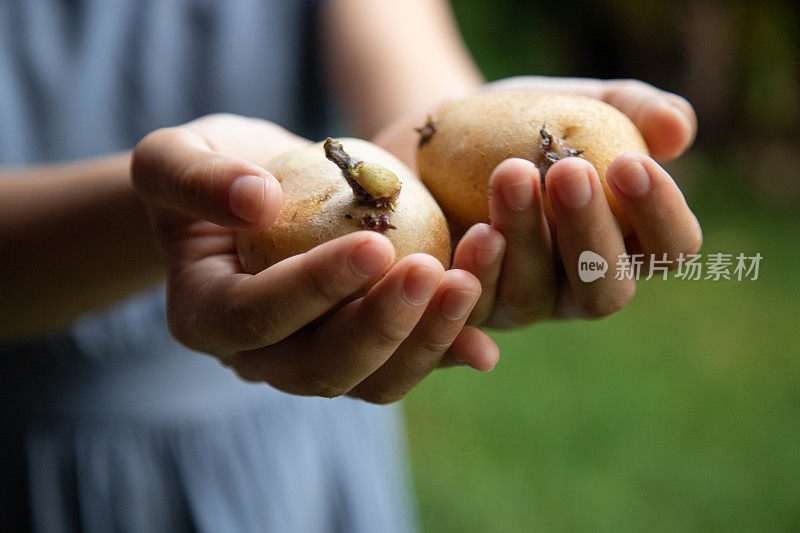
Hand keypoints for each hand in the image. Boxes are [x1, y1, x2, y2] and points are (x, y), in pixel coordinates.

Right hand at [131, 114, 496, 403]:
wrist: (249, 195)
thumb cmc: (209, 169)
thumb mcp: (177, 155)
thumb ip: (198, 179)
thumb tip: (257, 201)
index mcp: (204, 316)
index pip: (259, 313)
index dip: (316, 287)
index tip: (375, 244)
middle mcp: (256, 358)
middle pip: (320, 366)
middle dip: (380, 325)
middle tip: (431, 271)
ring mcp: (309, 363)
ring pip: (368, 381)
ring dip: (422, 341)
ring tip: (468, 285)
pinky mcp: (356, 354)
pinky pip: (399, 367)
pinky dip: (442, 354)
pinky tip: (485, 344)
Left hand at [449, 78, 702, 326]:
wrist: (438, 141)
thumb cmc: (524, 125)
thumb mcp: (578, 104)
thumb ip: (633, 110)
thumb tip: (677, 130)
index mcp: (626, 243)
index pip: (668, 247)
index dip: (659, 214)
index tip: (629, 162)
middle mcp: (581, 285)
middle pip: (605, 287)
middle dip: (589, 230)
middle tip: (570, 171)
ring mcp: (525, 303)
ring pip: (534, 293)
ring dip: (526, 236)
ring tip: (512, 174)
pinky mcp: (471, 308)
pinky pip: (477, 305)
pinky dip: (478, 271)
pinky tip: (474, 231)